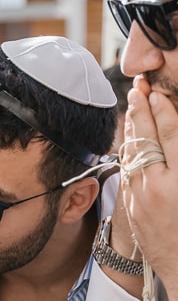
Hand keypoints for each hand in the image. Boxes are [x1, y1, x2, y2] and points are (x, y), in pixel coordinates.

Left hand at [122, 78, 177, 300]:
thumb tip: (177, 139)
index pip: (170, 137)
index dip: (163, 112)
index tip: (156, 93)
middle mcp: (159, 188)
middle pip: (146, 141)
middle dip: (141, 113)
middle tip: (136, 89)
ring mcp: (142, 201)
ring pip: (132, 157)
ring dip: (131, 131)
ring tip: (131, 108)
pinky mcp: (134, 211)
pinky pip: (128, 176)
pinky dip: (128, 155)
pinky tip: (128, 142)